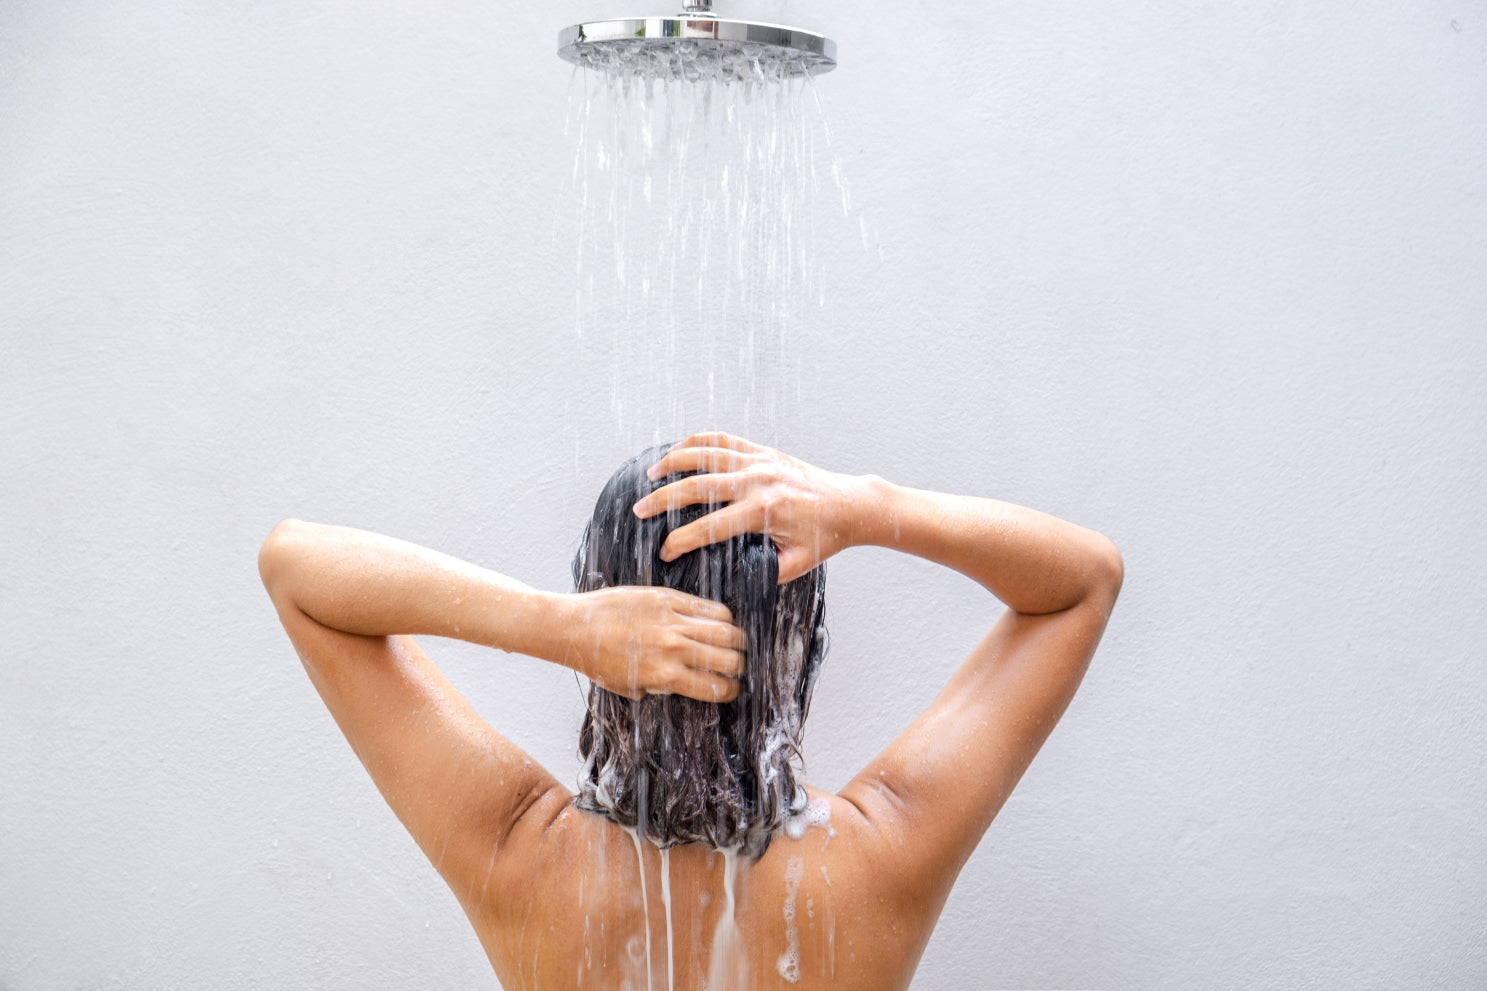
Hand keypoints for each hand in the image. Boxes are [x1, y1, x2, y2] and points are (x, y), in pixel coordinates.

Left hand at [558, 585, 745, 701]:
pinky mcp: (668, 598)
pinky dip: (722, 615)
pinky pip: (708, 606)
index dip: (731, 690)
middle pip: (729, 659)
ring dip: (737, 640)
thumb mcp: (632, 687)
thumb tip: (688, 684)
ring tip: (736, 643)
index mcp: (666, 676)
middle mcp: (674, 649)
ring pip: (726, 630)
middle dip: (740, 666)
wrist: (576, 628)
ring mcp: (673, 621)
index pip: (716, 687)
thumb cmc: (600, 661)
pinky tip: (721, 621)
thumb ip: (663, 687)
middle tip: (739, 666)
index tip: (733, 688)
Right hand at [633, 432, 864, 583]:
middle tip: (639, 510)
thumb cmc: (823, 537)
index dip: (681, 541)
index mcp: (763, 512)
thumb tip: (732, 581)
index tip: (665, 552)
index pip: (710, 527)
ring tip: (650, 475)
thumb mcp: (795, 565)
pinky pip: (723, 440)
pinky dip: (697, 442)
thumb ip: (763, 573)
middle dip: (663, 500)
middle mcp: (757, 482)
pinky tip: (679, 451)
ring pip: (705, 454)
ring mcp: (759, 461)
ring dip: (673, 462)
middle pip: (697, 486)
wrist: (850, 504)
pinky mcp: (763, 451)